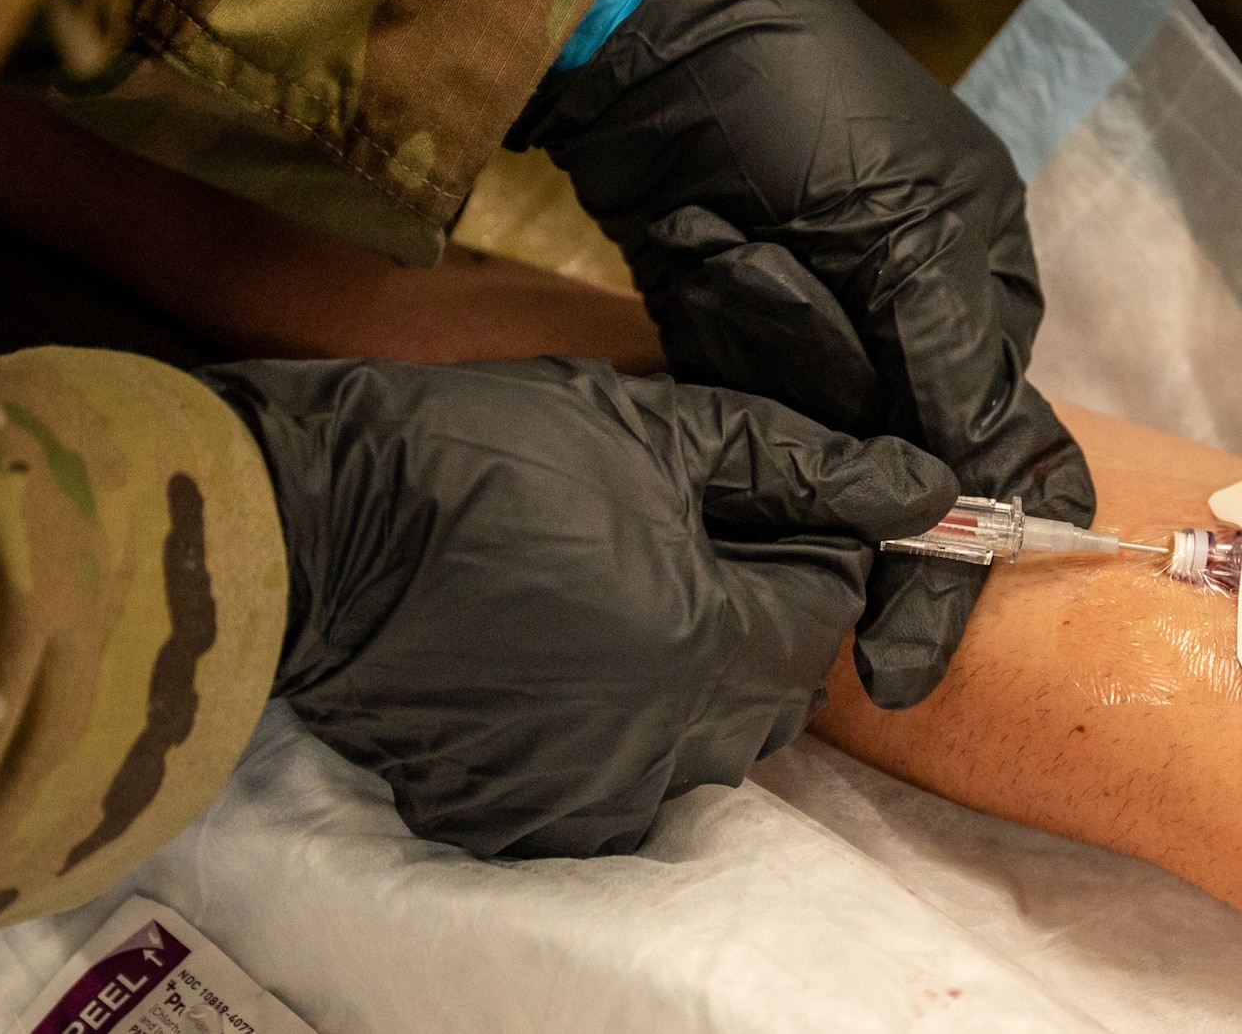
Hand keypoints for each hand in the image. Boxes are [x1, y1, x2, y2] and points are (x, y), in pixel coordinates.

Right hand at [197, 356, 953, 857]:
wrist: (315, 522)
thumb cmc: (482, 453)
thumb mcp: (652, 426)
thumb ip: (799, 462)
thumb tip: (925, 486)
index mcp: (706, 641)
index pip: (826, 609)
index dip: (803, 544)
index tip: (748, 507)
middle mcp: (661, 742)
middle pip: (777, 692)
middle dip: (758, 616)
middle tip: (679, 544)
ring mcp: (586, 792)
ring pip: (701, 747)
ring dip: (690, 677)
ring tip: (615, 595)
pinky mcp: (519, 814)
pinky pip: (615, 784)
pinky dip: (611, 730)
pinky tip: (558, 658)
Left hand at [509, 0, 1095, 707]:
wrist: (656, 34)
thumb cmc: (811, 105)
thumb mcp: (909, 224)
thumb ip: (950, 365)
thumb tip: (977, 488)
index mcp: (984, 289)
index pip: (1008, 454)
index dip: (972, 554)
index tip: (909, 649)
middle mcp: (911, 324)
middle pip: (905, 461)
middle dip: (851, 449)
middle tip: (803, 476)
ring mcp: (819, 336)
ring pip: (815, 431)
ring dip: (773, 338)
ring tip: (733, 238)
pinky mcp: (732, 338)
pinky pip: (744, 398)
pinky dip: (729, 328)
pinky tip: (708, 246)